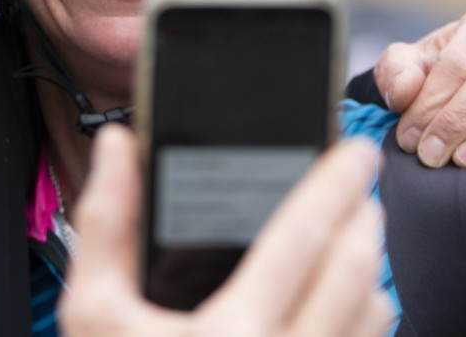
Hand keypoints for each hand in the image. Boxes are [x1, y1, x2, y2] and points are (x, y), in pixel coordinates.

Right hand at [58, 126, 392, 336]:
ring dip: (371, 267)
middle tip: (359, 187)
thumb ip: (107, 224)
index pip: (302, 237)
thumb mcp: (94, 314)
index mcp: (233, 332)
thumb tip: (118, 146)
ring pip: (371, 318)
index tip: (354, 152)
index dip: (333, 184)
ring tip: (358, 236)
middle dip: (363, 218)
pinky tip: (352, 302)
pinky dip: (367, 319)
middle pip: (354, 273)